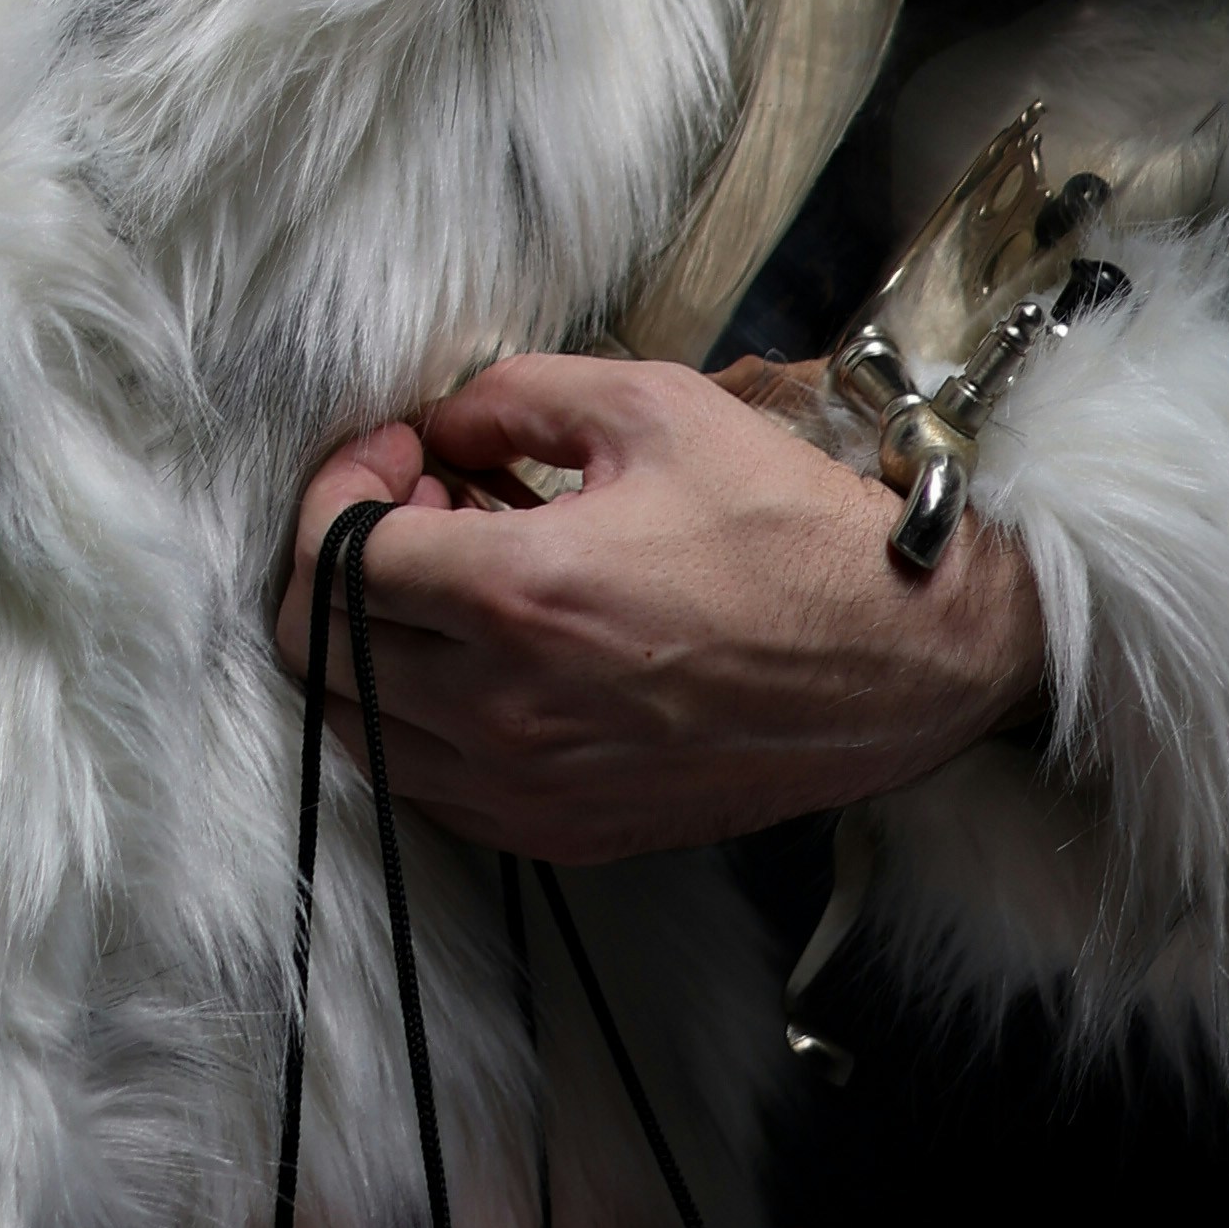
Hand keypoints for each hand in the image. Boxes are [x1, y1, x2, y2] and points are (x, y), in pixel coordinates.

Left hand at [270, 358, 1046, 860]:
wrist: (907, 660)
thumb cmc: (793, 532)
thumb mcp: (655, 407)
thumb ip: (513, 394)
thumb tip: (437, 419)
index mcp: (520, 597)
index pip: (333, 556)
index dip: (340, 485)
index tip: (397, 452)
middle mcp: (507, 711)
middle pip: (320, 647)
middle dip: (340, 558)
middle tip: (420, 503)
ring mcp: (532, 789)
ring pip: (359, 726)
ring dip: (375, 640)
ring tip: (458, 575)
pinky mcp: (565, 833)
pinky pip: (428, 784)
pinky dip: (421, 714)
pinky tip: (493, 650)